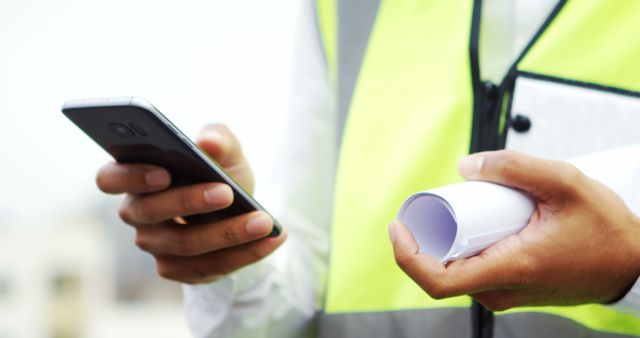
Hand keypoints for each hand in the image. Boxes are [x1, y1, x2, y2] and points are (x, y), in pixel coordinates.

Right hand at [96, 123, 286, 283]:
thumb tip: (208, 140)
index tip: (164, 172)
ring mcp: (155, 245)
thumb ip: (219, 138)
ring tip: (264, 221)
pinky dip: (245, 253)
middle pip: (151, 212)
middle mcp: (137, 214)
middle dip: (190, 202)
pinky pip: (209, 267)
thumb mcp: (226, 152)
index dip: (131, 176)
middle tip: (227, 192)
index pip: (109, 178)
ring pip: (185, 244)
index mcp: (135, 176)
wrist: (237, 209)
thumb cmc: (220, 173)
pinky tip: (273, 239)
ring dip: (228, 233)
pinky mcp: (177, 270)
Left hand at [389, 150, 639, 310]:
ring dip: (448, 237)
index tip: (398, 225)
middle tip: (433, 201)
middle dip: (428, 235)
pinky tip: (475, 220)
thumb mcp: (565, 183)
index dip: (407, 255)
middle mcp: (501, 289)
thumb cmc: (606, 231)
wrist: (634, 265)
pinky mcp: (510, 287)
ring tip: (460, 206)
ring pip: (457, 267)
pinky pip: (474, 267)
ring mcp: (505, 292)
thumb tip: (466, 165)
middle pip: (441, 268)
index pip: (437, 281)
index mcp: (509, 269)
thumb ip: (515, 166)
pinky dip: (465, 243)